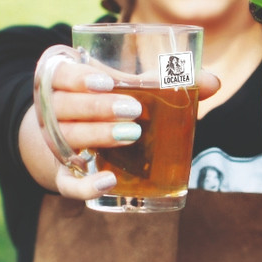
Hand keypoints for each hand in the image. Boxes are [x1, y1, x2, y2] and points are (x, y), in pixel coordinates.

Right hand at [29, 44, 220, 199]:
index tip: (107, 82)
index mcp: (60, 78)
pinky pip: (67, 184)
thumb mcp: (122, 84)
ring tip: (130, 135)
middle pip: (65, 108)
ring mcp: (53, 144)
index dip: (79, 79)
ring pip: (67, 140)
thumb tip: (213, 82)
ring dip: (97, 136)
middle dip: (98, 109)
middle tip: (133, 110)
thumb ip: (161, 81)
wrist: (67, 134)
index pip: (61, 75)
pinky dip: (85, 186)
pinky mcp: (62, 174)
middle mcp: (49, 111)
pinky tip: (109, 182)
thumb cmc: (101, 100)